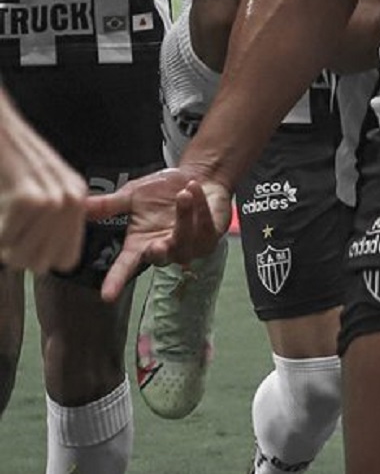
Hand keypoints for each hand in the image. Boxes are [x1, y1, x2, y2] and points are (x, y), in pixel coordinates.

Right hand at [0, 101, 86, 273]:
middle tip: (9, 232)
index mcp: (76, 196)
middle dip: (19, 255)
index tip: (26, 246)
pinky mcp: (27, 199)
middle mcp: (69, 199)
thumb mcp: (46, 182)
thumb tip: (43, 258)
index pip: (67, 259)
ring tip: (5, 220)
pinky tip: (0, 209)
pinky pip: (4, 240)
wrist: (0, 128)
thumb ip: (54, 217)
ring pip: (22, 257)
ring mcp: (50, 199)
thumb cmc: (13, 159)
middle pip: (42, 263)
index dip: (41, 258)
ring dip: (6, 245)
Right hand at [86, 166, 232, 301]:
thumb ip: (108, 205)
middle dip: (159, 253)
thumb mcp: (132, 195)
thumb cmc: (162, 191)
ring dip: (184, 217)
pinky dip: (199, 206)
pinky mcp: (209, 236)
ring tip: (183, 194)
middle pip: (159, 259)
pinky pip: (205, 226)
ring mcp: (188, 246)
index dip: (116, 281)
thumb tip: (77, 206)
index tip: (106, 296)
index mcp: (141, 244)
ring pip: (185, 241)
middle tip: (156, 245)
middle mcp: (163, 249)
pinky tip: (193, 188)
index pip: (125, 267)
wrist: (197, 177)